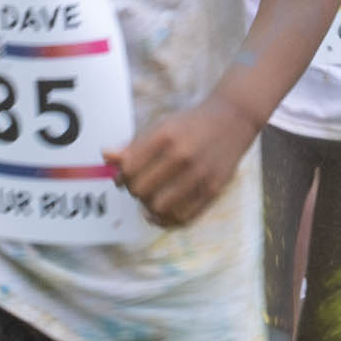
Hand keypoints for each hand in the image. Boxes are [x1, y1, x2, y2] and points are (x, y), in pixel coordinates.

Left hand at [111, 89, 261, 231]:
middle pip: (141, 190)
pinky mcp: (213, 189)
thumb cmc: (192, 123)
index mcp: (165, 136)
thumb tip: (106, 157)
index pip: (129, 168)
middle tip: (138, 187)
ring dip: (149, 208)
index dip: (121, 177)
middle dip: (134, 191)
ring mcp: (199, 174)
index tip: (123, 177)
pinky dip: (166, 221)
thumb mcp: (162, 126)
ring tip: (149, 200)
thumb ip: (134, 145)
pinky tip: (159, 215)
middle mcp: (182, 155)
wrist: (234, 118)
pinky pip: (184, 217)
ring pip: (160, 207)